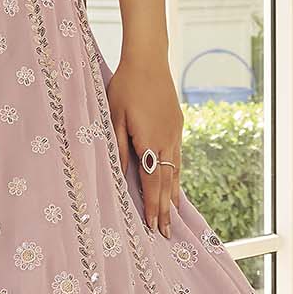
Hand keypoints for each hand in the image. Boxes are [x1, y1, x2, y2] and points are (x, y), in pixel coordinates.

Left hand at [108, 53, 181, 234]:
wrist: (148, 60)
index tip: (154, 228)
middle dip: (166, 210)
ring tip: (173, 214)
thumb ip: (118, 148)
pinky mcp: (177, 125)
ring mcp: (175, 133)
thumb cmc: (125, 86)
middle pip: (167, 183)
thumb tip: (120, 176)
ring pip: (176, 171)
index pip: (153, 183)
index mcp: (150, 142)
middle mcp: (167, 141)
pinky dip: (176, 174)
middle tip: (168, 233)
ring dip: (173, 194)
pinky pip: (177, 157)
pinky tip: (174, 181)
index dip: (153, 207)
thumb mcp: (114, 117)